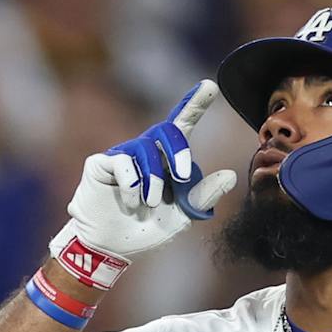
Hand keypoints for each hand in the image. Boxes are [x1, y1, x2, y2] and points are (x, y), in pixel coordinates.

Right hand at [49, 81, 236, 286]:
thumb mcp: (182, 216)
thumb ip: (203, 196)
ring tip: (151, 203)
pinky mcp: (100, 164)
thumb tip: (231, 176)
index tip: (210, 85)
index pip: (182, 123)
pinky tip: (131, 203)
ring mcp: (122, 155)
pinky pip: (122, 164)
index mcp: (167, 158)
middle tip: (182, 176)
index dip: (195, 103)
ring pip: (145, 151)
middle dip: (178, 151)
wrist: (112, 247)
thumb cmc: (147, 227)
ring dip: (153, 180)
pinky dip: (132, 187)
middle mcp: (145, 150)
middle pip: (166, 129)